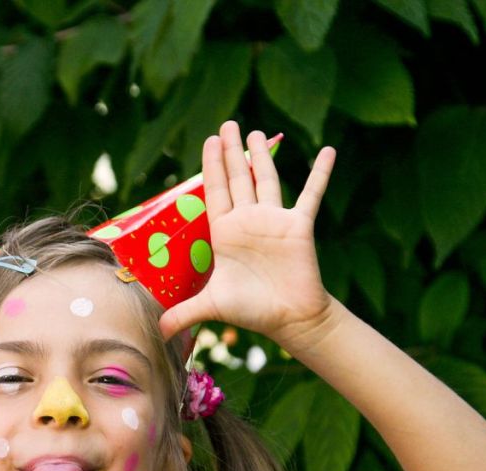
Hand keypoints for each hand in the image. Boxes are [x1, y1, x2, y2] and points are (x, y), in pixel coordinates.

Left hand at [159, 121, 335, 348]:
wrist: (289, 319)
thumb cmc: (252, 311)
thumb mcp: (212, 307)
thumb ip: (183, 313)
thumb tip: (158, 332)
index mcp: (225, 232)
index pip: (214, 191)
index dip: (210, 165)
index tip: (208, 140)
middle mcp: (248, 221)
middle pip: (237, 178)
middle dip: (231, 151)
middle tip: (227, 124)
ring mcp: (274, 220)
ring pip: (266, 179)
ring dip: (263, 155)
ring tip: (255, 132)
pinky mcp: (299, 226)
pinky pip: (311, 194)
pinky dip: (320, 173)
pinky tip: (328, 151)